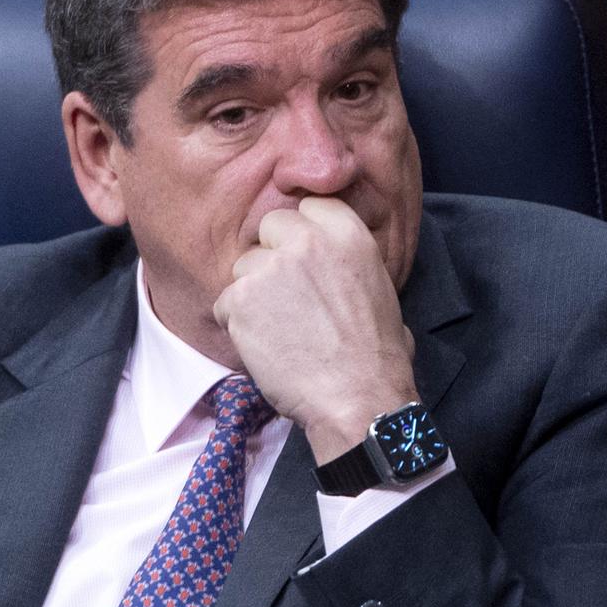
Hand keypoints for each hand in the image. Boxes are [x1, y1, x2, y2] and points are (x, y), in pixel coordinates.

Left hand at [213, 196, 417, 462]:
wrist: (358, 399)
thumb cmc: (377, 357)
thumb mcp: (381, 290)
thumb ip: (350, 262)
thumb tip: (335, 267)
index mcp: (347, 233)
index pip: (309, 206)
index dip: (303, 233)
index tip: (305, 259)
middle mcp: (307, 240)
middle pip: (270, 226)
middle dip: (273, 255)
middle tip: (287, 296)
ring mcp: (270, 267)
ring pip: (244, 267)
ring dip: (253, 294)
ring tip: (279, 330)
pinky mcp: (241, 298)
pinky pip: (225, 303)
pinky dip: (236, 325)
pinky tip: (264, 347)